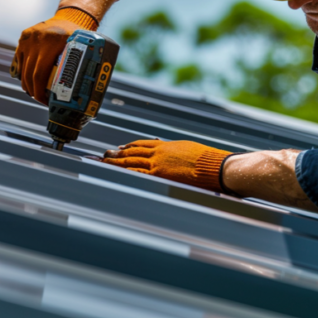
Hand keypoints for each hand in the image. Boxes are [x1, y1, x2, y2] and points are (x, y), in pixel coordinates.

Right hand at [13, 10, 95, 104]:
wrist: (72, 16)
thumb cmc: (83, 37)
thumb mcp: (85, 48)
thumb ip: (85, 65)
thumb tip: (91, 92)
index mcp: (55, 42)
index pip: (40, 73)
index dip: (40, 91)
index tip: (47, 101)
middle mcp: (39, 38)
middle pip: (30, 73)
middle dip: (34, 91)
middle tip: (41, 100)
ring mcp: (29, 37)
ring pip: (23, 67)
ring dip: (27, 83)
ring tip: (35, 93)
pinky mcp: (24, 37)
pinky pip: (20, 59)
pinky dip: (23, 72)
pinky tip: (29, 81)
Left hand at [103, 140, 232, 191]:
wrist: (213, 165)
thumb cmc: (207, 160)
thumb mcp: (190, 150)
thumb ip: (178, 152)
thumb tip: (176, 155)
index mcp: (167, 146)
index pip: (144, 144)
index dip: (131, 146)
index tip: (122, 147)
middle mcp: (159, 152)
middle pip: (133, 151)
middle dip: (118, 152)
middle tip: (105, 153)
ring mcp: (157, 163)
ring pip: (130, 160)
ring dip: (115, 160)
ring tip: (103, 159)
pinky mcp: (158, 173)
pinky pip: (136, 171)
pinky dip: (123, 170)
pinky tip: (115, 170)